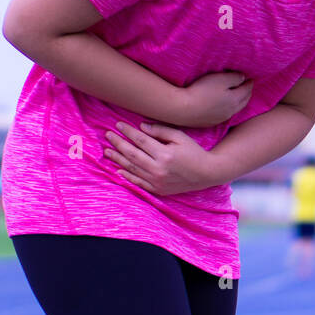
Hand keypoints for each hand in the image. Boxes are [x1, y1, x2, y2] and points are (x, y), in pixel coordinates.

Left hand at [103, 121, 225, 195]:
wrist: (206, 174)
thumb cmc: (194, 152)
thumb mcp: (180, 137)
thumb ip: (160, 131)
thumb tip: (140, 126)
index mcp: (165, 154)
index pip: (140, 140)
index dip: (128, 132)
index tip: (118, 125)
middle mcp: (159, 169)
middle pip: (132, 154)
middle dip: (118, 143)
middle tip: (108, 135)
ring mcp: (158, 181)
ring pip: (132, 168)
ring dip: (118, 159)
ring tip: (107, 151)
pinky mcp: (158, 190)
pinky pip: (139, 182)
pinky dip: (127, 176)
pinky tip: (118, 169)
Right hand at [176, 71, 251, 126]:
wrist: (184, 109)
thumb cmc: (202, 91)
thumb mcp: (220, 79)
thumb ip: (234, 78)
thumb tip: (243, 78)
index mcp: (235, 100)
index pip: (246, 90)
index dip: (249, 83)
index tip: (251, 78)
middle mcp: (231, 111)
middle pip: (243, 102)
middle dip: (247, 93)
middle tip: (248, 87)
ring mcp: (221, 118)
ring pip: (235, 110)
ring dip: (240, 102)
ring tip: (240, 97)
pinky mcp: (211, 122)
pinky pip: (225, 115)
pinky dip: (230, 109)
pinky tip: (226, 107)